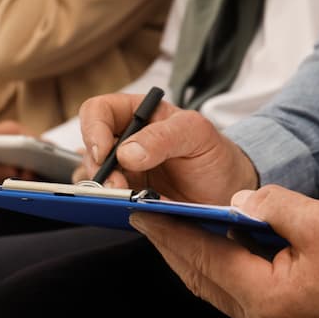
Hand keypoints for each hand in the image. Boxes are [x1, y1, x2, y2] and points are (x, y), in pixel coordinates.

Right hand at [79, 93, 257, 203]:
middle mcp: (125, 139)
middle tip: (117, 186)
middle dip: (98, 167)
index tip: (105, 154)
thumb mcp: (198, 135)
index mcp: (139, 114)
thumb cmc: (215, 154)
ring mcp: (123, 170)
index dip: (94, 129)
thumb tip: (126, 152)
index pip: (98, 111)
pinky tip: (125, 206)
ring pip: (91, 175)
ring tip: (124, 197)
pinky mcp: (126, 196)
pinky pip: (103, 198)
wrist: (229, 192)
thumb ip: (164, 137)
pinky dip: (107, 203)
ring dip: (101, 188)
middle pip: (89, 146)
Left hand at [130, 185, 318, 317]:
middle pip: (199, 279)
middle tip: (142, 218)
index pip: (203, 258)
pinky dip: (215, 270)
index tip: (141, 210)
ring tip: (167, 230)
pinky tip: (211, 251)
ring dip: (189, 259)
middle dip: (169, 247)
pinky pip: (233, 296)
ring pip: (213, 289)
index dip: (170, 231)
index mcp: (267, 298)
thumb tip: (235, 201)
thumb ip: (269, 205)